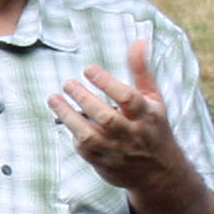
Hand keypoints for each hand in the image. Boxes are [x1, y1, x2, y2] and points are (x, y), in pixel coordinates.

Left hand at [48, 37, 179, 189]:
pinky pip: (84, 150)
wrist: (159, 172)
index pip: (127, 97)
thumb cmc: (152, 126)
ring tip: (54, 98)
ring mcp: (117, 151)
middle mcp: (133, 134)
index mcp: (147, 115)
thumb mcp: (153, 98)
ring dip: (68, 117)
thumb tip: (138, 41)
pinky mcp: (105, 164)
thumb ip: (141, 71)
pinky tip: (66, 118)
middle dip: (84, 99)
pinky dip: (73, 134)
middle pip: (106, 117)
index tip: (88, 69)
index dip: (106, 82)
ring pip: (90, 136)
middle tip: (68, 83)